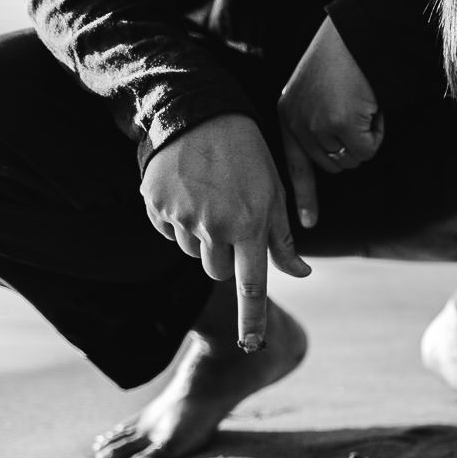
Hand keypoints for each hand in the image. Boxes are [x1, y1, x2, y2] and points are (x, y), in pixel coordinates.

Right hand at [141, 113, 311, 351]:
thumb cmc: (247, 157)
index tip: (251, 345)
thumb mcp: (273, 195)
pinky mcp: (156, 203)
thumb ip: (283, 240)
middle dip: (224, 257)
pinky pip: (165, 231)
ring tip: (208, 198)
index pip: (252, 285)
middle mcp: (215, 226)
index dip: (252, 318)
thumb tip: (300, 274)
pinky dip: (175, 220)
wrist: (199, 112)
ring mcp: (182, 216)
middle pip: (217, 272)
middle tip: (229, 221)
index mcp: (250, 226)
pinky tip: (186, 192)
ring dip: (199, 238)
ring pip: (191, 253)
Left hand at [278, 17, 383, 229]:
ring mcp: (317, 125)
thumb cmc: (343, 64)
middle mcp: (297, 123)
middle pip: (333, 166)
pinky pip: (367, 150)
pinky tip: (370, 107)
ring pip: (351, 159)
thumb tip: (334, 160)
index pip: (295, 165)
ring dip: (365, 138)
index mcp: (288, 115)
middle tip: (357, 114)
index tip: (308, 225)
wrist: (356, 39)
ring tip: (361, 105)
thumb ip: (316, 125)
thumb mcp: (317, 96)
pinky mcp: (340, 125)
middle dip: (352, 148)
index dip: (304, 196)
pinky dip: (376, 133)